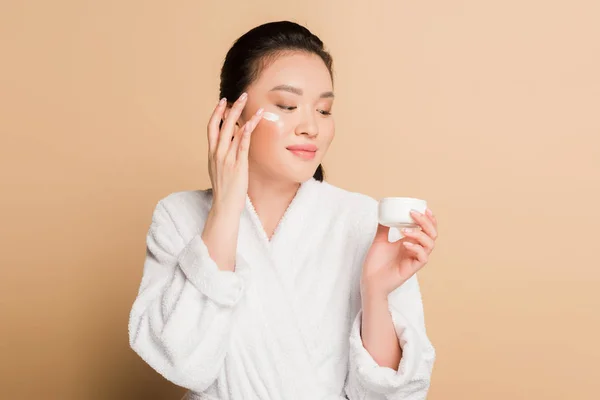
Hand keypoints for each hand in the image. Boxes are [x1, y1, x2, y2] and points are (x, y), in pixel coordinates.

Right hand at [202, 93, 262, 270]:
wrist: (224, 207)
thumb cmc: (225, 190)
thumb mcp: (220, 169)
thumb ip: (223, 156)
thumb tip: (231, 144)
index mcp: (212, 154)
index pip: (211, 128)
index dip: (216, 113)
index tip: (223, 101)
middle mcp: (217, 154)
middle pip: (222, 125)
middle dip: (230, 108)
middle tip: (239, 95)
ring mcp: (227, 159)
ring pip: (233, 131)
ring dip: (241, 114)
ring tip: (249, 102)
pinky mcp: (238, 165)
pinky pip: (242, 144)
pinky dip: (247, 131)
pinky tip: (253, 121)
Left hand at [361, 209, 438, 296]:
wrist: (369, 280)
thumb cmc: (376, 263)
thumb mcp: (379, 241)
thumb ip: (383, 228)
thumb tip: (384, 214)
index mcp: (411, 242)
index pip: (427, 229)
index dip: (430, 219)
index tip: (424, 208)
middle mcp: (415, 250)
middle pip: (432, 234)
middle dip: (426, 222)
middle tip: (413, 214)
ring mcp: (415, 259)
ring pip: (430, 245)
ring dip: (420, 234)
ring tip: (404, 230)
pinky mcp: (412, 268)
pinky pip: (423, 257)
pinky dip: (416, 248)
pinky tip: (404, 243)